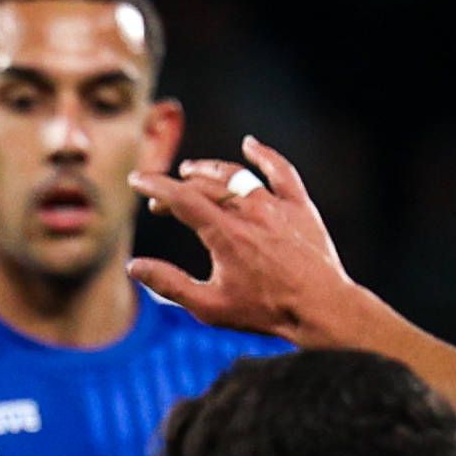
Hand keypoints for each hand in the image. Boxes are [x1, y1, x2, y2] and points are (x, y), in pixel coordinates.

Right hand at [125, 138, 358, 340]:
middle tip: (161, 202)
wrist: (320, 308)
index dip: (154, 185)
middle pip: (203, 186)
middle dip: (176, 188)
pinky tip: (250, 144)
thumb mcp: (210, 306)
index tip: (137, 178)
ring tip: (192, 171)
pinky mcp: (300, 206)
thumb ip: (170, 284)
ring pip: (236, 175)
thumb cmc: (265, 311)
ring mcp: (276, 205)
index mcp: (223, 233)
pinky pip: (281, 171)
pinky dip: (264, 155)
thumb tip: (134, 266)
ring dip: (209, 170)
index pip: (180, 198)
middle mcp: (248, 211)